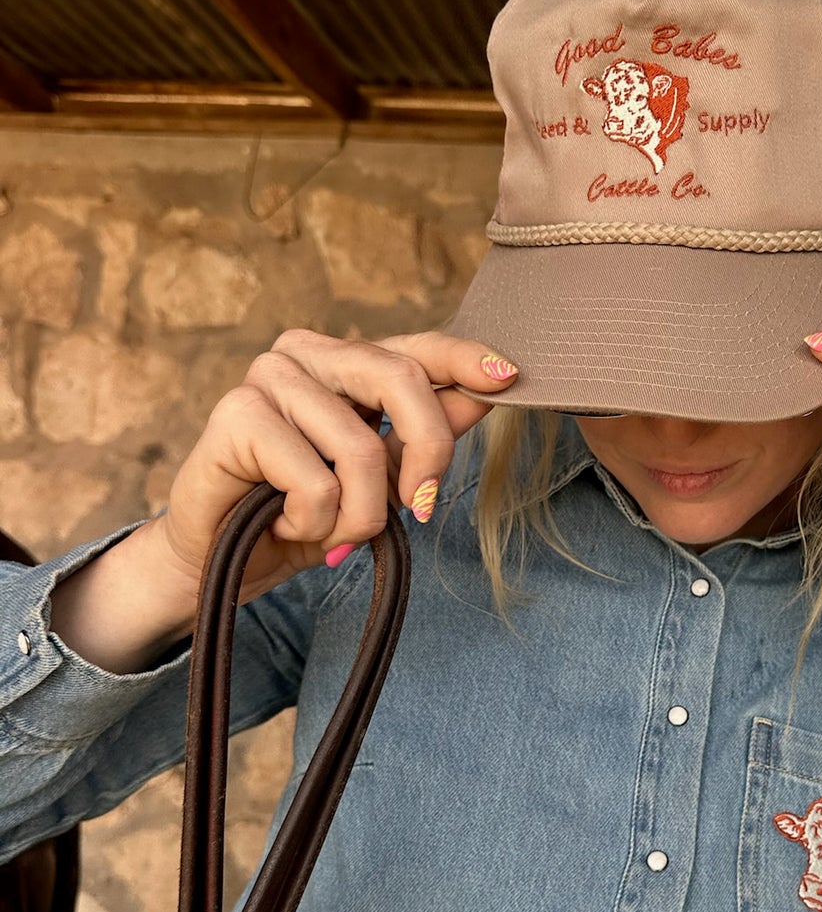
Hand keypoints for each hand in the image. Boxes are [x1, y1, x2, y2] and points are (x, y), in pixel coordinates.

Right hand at [158, 328, 518, 603]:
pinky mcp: (236, 415)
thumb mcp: (378, 479)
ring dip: (359, 515)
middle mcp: (303, 353)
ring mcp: (266, 377)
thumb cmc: (299, 516)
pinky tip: (282, 522)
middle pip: (400, 380)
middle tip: (417, 510)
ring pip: (362, 450)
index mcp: (342, 360)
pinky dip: (313, 523)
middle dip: (426, 455)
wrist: (220, 564)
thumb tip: (488, 391)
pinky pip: (316, 482)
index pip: (416, 347)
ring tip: (328, 530)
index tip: (511, 378)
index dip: (466, 359)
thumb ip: (422, 434)